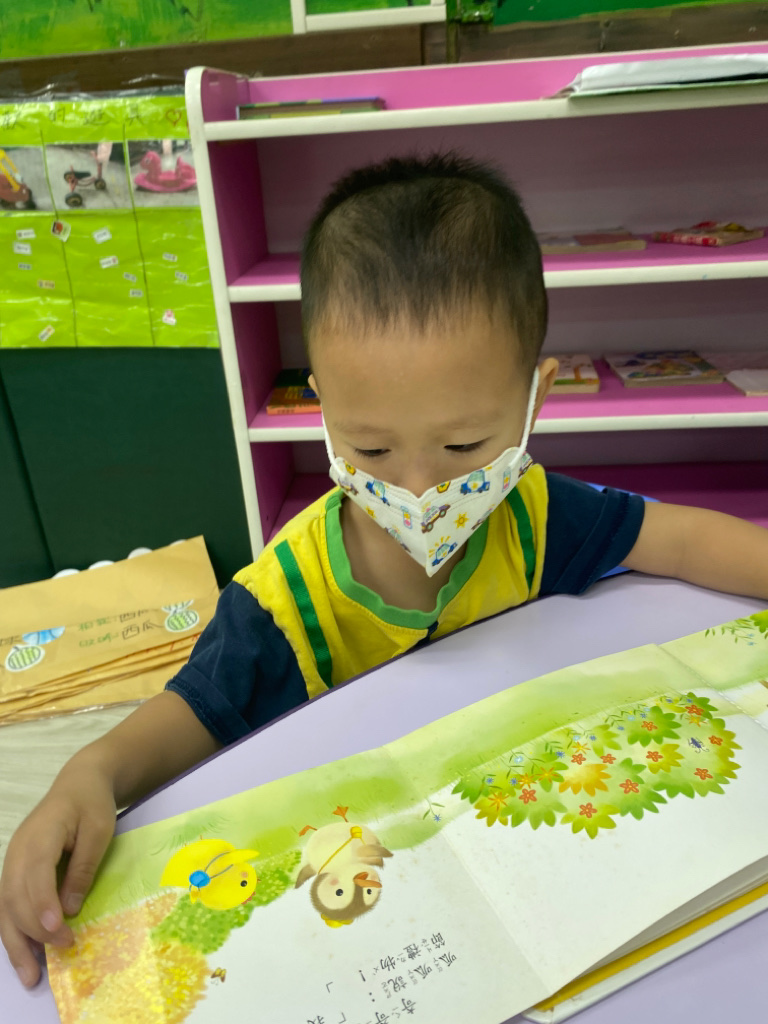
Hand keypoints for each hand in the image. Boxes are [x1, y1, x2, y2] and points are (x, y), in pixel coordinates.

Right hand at [0, 759, 115, 987]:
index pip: (35, 875)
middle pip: (16, 897)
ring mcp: (12, 862)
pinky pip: (8, 906)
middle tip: (67, 948)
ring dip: (16, 943)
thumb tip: (70, 909)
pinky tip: (26, 956)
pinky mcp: (15, 872)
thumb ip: (83, 867)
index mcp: (39, 835)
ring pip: (5, 908)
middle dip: (36, 929)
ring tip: (31, 976)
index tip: (57, 930)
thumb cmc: (92, 804)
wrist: (79, 783)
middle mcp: (17, 851)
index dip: (43, 905)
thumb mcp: (99, 830)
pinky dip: (15, 932)